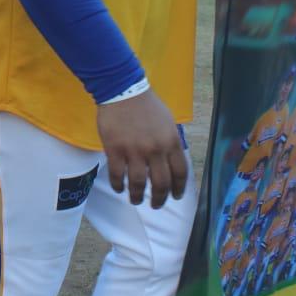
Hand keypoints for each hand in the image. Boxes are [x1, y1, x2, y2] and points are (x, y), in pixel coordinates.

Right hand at [95, 91, 187, 207]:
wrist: (122, 91)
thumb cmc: (146, 106)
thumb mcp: (168, 122)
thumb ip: (170, 143)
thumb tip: (171, 164)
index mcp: (172, 142)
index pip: (180, 173)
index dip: (178, 189)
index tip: (175, 197)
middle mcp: (156, 149)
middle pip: (161, 183)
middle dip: (160, 199)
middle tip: (156, 205)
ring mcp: (135, 151)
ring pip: (139, 184)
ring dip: (138, 197)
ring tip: (136, 200)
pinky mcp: (115, 150)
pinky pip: (118, 175)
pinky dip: (119, 186)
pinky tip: (119, 188)